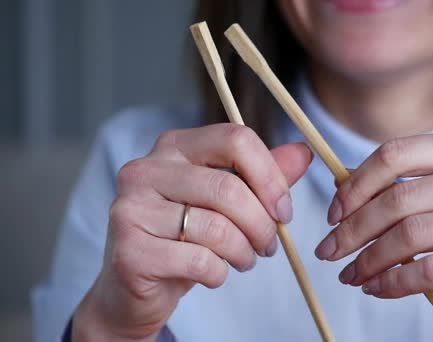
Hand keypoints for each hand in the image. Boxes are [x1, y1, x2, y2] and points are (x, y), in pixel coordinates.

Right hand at [72, 124, 312, 340]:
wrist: (134, 288)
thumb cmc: (184, 237)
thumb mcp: (226, 203)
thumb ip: (262, 176)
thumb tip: (303, 152)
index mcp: (174, 146)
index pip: (236, 140)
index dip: (270, 177)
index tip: (284, 210)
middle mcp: (146, 169)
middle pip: (229, 189)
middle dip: (262, 225)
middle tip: (268, 246)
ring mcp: (131, 209)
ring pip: (216, 228)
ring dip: (244, 252)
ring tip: (245, 260)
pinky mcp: (129, 251)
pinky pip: (198, 260)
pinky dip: (219, 273)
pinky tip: (214, 274)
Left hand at [315, 130, 432, 340]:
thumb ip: (416, 186)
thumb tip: (344, 189)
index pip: (397, 152)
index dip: (356, 183)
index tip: (333, 212)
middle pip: (398, 198)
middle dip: (352, 228)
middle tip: (329, 251)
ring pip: (409, 235)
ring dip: (368, 259)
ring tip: (350, 275)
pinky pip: (430, 271)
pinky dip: (394, 283)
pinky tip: (378, 289)